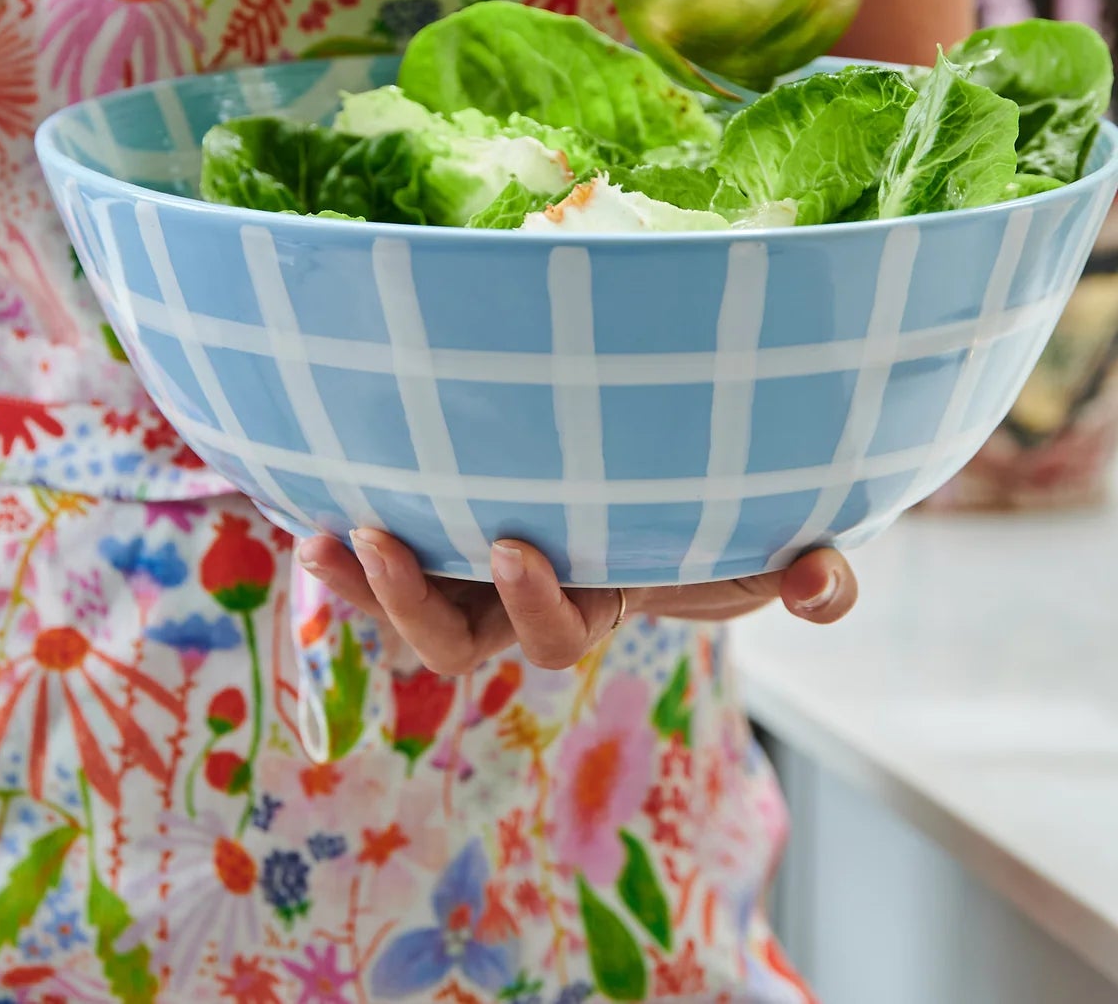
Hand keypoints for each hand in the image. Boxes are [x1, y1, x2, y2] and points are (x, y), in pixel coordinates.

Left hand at [296, 529, 856, 675]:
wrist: (663, 487)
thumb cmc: (715, 521)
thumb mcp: (765, 546)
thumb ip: (808, 575)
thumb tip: (823, 580)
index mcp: (590, 603)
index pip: (551, 634)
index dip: (533, 604)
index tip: (518, 546)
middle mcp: (517, 598)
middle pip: (453, 638)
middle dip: (412, 604)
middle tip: (384, 540)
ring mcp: (471, 564)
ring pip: (404, 601)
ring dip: (359, 579)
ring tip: (323, 534)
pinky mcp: (441, 519)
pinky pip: (382, 545)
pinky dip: (343, 538)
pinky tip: (303, 495)